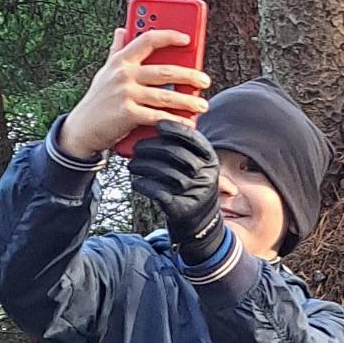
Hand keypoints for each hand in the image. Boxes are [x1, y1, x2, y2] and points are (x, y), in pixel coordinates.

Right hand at [55, 24, 208, 160]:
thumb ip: (116, 50)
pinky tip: (187, 123)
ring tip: (202, 105)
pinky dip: (175, 121)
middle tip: (205, 80)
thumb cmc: (97, 99)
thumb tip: (121, 29)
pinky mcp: (127, 114)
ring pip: (165, 96)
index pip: (148, 39)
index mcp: (120, 60)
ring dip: (188, 101)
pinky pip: (157, 116)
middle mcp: (123, 74)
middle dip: (190, 75)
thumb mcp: (105, 71)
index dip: (169, 35)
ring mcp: (125, 94)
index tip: (187, 38)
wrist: (81, 129)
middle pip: (165, 71)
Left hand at [130, 120, 225, 259]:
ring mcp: (195, 192)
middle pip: (176, 154)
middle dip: (152, 148)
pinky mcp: (181, 207)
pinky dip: (144, 185)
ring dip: (144, 166)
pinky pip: (158, 192)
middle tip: (137, 148)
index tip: (158, 125)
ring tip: (133, 165)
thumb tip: (160, 122)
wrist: (200, 220)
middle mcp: (205, 175)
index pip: (194, 139)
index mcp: (210, 160)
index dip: (175, 129)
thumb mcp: (198, 164)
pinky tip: (137, 182)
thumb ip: (186, 147)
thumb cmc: (192, 185)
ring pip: (165, 172)